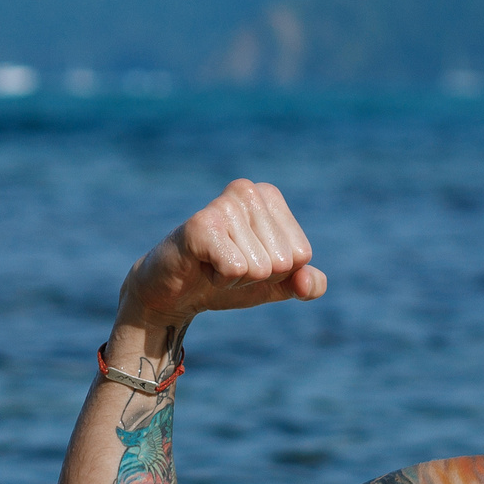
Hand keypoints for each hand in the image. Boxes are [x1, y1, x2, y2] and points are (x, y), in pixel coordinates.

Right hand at [118, 179, 326, 329]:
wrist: (174, 292)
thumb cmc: (225, 278)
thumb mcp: (274, 285)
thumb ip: (304, 285)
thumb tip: (309, 285)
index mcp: (270, 196)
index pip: (301, 255)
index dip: (276, 272)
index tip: (246, 260)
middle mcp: (248, 190)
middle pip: (283, 262)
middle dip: (255, 276)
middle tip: (225, 263)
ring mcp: (224, 204)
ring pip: (259, 268)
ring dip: (234, 279)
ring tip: (213, 263)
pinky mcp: (201, 225)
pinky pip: (236, 269)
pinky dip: (220, 281)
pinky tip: (202, 265)